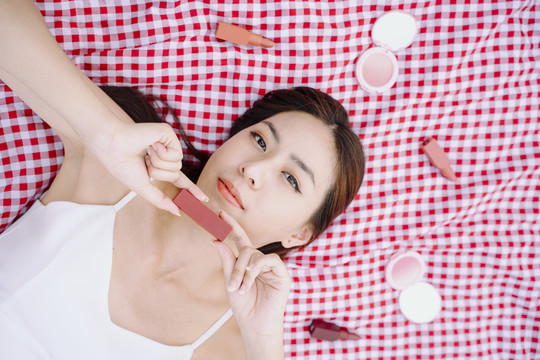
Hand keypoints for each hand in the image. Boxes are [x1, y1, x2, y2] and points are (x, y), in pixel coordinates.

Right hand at [96, 121, 207, 214]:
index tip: (203, 199)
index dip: (191, 189)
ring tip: (145, 153)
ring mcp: (168, 144)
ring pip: (177, 166)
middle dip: (158, 173)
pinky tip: (151, 145)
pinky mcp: (169, 135)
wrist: (113, 146)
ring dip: (158, 164)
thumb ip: (160, 200)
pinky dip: (161, 154)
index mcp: (159, 167)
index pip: (179, 181)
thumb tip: (177, 212)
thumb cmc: (123, 165)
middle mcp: (165, 155)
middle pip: (176, 175)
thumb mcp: (143, 187)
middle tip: (144, 162)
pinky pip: (176, 155)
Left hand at [212, 211, 290, 338]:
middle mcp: (261, 263)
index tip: (220, 214)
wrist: (255, 325)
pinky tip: (252, 276)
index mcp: (248, 263)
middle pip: (247, 249)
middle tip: (232, 285)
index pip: (241, 239)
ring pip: (256, 255)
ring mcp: (273, 268)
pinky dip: (258, 267)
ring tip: (241, 288)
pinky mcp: (283, 275)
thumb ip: (227, 260)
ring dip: (245, 272)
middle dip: (236, 266)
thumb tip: (215, 239)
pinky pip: (270, 260)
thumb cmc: (244, 306)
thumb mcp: (230, 281)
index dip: (232, 226)